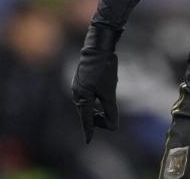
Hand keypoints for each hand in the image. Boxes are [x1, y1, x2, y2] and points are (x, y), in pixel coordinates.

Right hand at [70, 24, 121, 142]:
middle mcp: (76, 93)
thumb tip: (113, 126)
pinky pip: (86, 97)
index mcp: (82, 97)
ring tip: (107, 105)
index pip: (86, 119)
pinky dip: (94, 102)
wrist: (99, 47)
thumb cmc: (105, 69)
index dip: (89, 130)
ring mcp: (77, 86)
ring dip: (97, 109)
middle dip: (98, 118)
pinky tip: (101, 99)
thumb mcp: (110, 92)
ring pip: (87, 105)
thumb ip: (111, 110)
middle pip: (87, 114)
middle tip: (111, 117)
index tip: (88, 141)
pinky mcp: (80, 81)